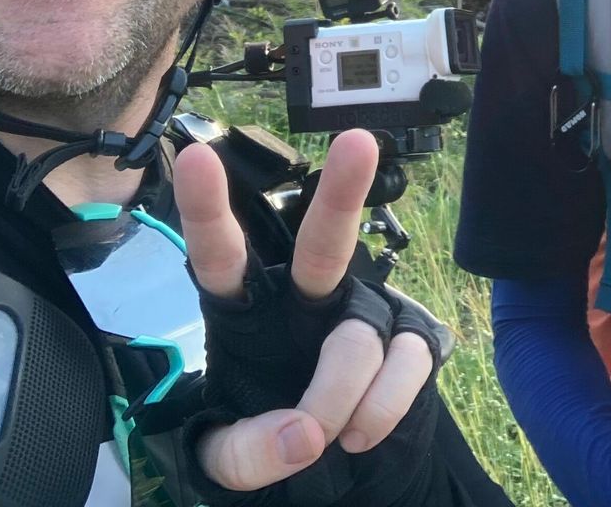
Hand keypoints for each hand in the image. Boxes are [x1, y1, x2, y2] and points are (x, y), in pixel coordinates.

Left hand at [175, 129, 441, 495]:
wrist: (338, 468)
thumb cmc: (272, 437)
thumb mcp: (229, 458)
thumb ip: (244, 452)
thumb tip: (302, 435)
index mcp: (249, 311)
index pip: (222, 258)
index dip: (208, 212)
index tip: (198, 160)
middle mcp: (308, 299)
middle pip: (323, 244)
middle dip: (340, 193)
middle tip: (357, 143)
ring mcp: (366, 313)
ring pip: (357, 337)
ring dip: (338, 397)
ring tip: (324, 438)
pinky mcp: (413, 338)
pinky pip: (404, 365)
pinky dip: (380, 408)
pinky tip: (360, 433)